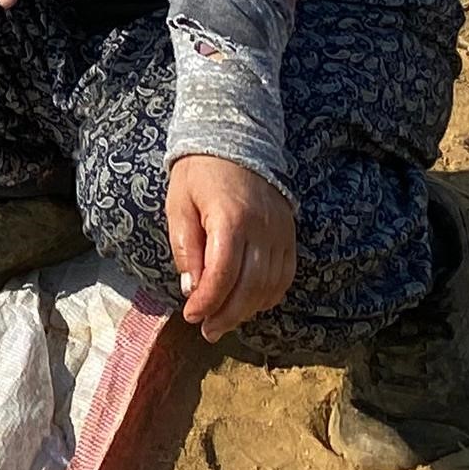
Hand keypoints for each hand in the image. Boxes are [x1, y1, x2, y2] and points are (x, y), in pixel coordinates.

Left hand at [164, 156, 298, 340]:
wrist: (235, 139)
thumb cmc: (198, 173)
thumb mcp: (179, 205)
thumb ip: (185, 247)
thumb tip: (192, 289)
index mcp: (231, 219)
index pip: (223, 274)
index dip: (208, 301)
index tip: (191, 316)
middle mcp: (262, 229)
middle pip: (250, 287)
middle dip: (227, 314)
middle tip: (207, 330)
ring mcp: (280, 233)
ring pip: (270, 286)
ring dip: (247, 310)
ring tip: (224, 321)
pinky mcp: (289, 234)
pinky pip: (285, 275)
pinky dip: (268, 296)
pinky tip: (249, 304)